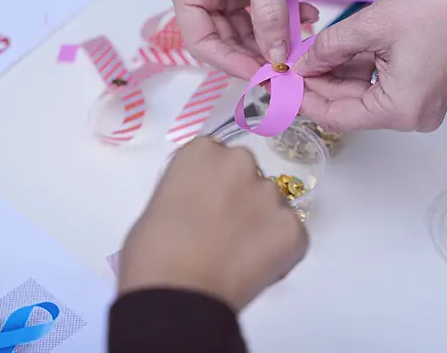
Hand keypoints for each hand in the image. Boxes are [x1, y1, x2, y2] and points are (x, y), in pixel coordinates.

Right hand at [117, 136, 308, 310]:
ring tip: (239, 256)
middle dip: (241, 197)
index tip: (205, 207)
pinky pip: (291, 235)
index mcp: (203, 151)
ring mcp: (271, 194)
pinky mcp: (294, 228)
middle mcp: (241, 162)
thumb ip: (186, 192)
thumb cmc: (152, 253)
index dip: (212, 185)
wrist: (177, 295)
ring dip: (262, 223)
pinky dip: (280, 250)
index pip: (216, 156)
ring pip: (272, 203)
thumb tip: (200, 209)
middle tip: (224, 231)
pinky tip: (255, 268)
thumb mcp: (158, 206)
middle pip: (248, 173)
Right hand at [164, 0, 330, 78]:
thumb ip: (268, 18)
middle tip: (286, 67)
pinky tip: (305, 16)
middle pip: (226, 40)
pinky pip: (264, 14)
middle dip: (257, 52)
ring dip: (275, 36)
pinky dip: (283, 18)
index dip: (231, 62)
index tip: (261, 76)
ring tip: (301, 38)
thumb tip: (277, 59)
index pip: (202, 41)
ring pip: (248, 30)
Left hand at [294, 0, 446, 131]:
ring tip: (305, 55)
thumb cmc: (439, 11)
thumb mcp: (371, 25)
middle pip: (348, 108)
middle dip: (317, 85)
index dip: (304, 100)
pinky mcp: (421, 91)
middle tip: (285, 67)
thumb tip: (300, 64)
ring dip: (335, 76)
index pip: (336, 116)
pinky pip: (378, 86)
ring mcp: (418, 106)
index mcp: (399, 109)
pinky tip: (333, 52)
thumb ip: (329, 47)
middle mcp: (410, 117)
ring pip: (361, 95)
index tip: (278, 86)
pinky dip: (356, 70)